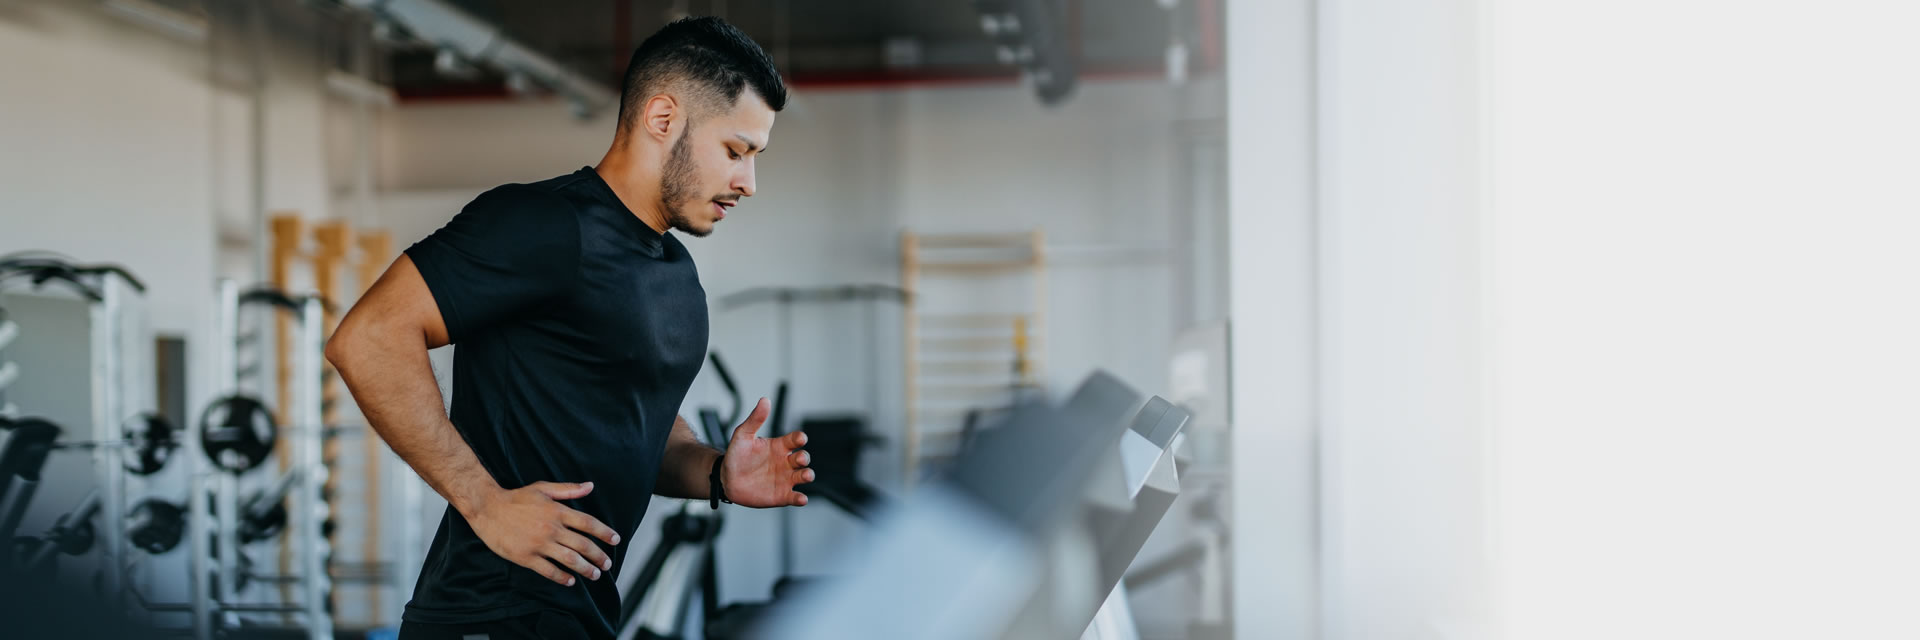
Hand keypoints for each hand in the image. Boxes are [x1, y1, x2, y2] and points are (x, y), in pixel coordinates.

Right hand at [466, 481, 620, 585]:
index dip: (605, 533)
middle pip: (583, 545)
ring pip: (569, 560)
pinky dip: (562, 577)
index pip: (588, 523)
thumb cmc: (516, 498)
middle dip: (598, 556)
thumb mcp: (543, 488)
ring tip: (595, 575)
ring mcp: (539, 544)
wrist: (488, 509)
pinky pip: (548, 570)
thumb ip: (568, 489)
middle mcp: (551, 528)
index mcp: (557, 511)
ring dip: (585, 569)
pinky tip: (570, 581)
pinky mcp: (526, 557)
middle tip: (607, 564)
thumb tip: (590, 486)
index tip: (615, 540)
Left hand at [722, 398, 814, 506]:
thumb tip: (764, 400)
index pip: (795, 439)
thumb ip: (755, 419)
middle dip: (804, 458)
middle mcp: (785, 462)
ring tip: (805, 475)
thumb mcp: (742, 435)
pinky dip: (800, 499)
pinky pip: (795, 497)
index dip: (799, 438)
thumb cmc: (736, 456)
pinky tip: (801, 498)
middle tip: (799, 459)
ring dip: (808, 475)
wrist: (726, 479)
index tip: (800, 438)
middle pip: (803, 458)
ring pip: (803, 476)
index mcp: (779, 446)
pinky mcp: (781, 495)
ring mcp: (785, 478)